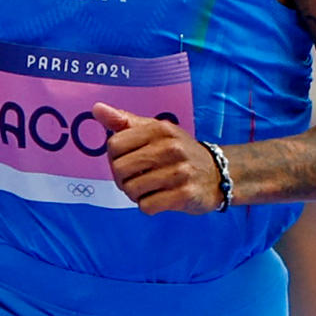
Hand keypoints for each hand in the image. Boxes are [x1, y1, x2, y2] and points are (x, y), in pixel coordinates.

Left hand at [94, 105, 225, 213]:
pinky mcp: (185, 195)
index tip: (129, 162)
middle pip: (119, 169)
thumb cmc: (178, 153)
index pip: (114, 145)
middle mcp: (171, 148)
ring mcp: (179, 172)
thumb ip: (125, 121)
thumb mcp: (156, 131)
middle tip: (138, 179)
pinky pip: (147, 206)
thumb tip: (96, 109)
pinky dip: (149, 206)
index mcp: (160, 129)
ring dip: (136, 194)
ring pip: (131, 190)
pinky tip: (161, 198)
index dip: (115, 158)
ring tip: (151, 188)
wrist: (218, 174)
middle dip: (123, 179)